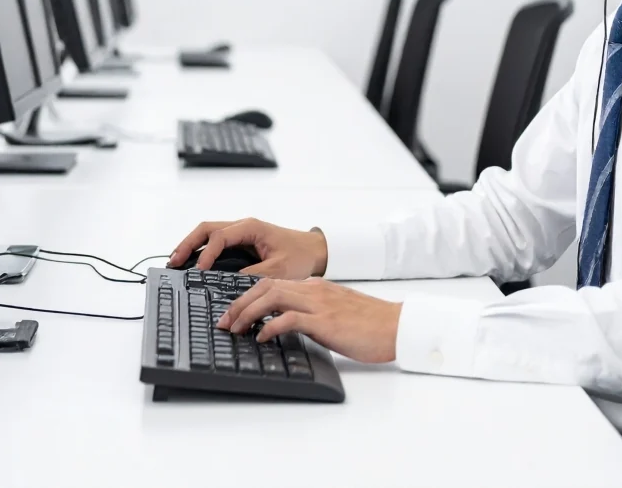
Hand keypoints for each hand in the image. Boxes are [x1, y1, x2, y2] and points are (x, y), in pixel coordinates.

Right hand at [168, 218, 328, 278]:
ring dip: (191, 245)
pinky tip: (192, 262)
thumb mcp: (279, 270)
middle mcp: (242, 226)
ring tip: (176, 261)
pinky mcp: (240, 242)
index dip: (206, 254)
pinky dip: (200, 250)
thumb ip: (254, 275)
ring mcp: (240, 233)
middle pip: (206, 229)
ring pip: (207, 233)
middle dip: (188, 244)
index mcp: (251, 228)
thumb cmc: (301, 257)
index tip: (197, 270)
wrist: (315, 251)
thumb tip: (229, 283)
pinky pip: (214, 242)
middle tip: (174, 261)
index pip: (220, 237)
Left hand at [217, 277, 400, 363]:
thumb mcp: (336, 314)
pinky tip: (261, 337)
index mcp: (315, 287)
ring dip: (247, 313)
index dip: (247, 296)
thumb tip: (287, 326)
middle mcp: (313, 290)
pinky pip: (289, 319)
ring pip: (271, 298)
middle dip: (238, 303)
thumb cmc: (370, 325)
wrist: (397, 326)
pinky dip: (270, 326)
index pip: (271, 283)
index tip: (232, 312)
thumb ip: (313, 314)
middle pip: (264, 287)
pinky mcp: (325, 321)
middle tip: (224, 322)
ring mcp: (319, 304)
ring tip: (234, 329)